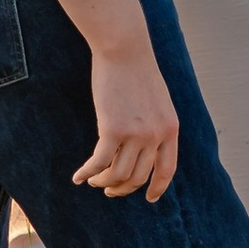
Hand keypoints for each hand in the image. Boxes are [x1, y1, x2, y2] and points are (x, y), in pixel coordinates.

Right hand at [74, 31, 178, 201]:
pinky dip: (88, 173)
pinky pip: (99, 162)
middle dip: (123, 187)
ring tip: (93, 182)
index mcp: (170, 128)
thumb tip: (142, 146)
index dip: (158, 187)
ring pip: (118, 174)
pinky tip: (78, 177)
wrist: (124, 49)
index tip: (149, 198)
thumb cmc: (136, 70)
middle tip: (110, 190)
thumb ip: (154, 124)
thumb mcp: (156, 100)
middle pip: (139, 176)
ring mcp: (135, 134)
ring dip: (104, 182)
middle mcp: (156, 135)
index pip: (167, 169)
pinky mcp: (113, 129)